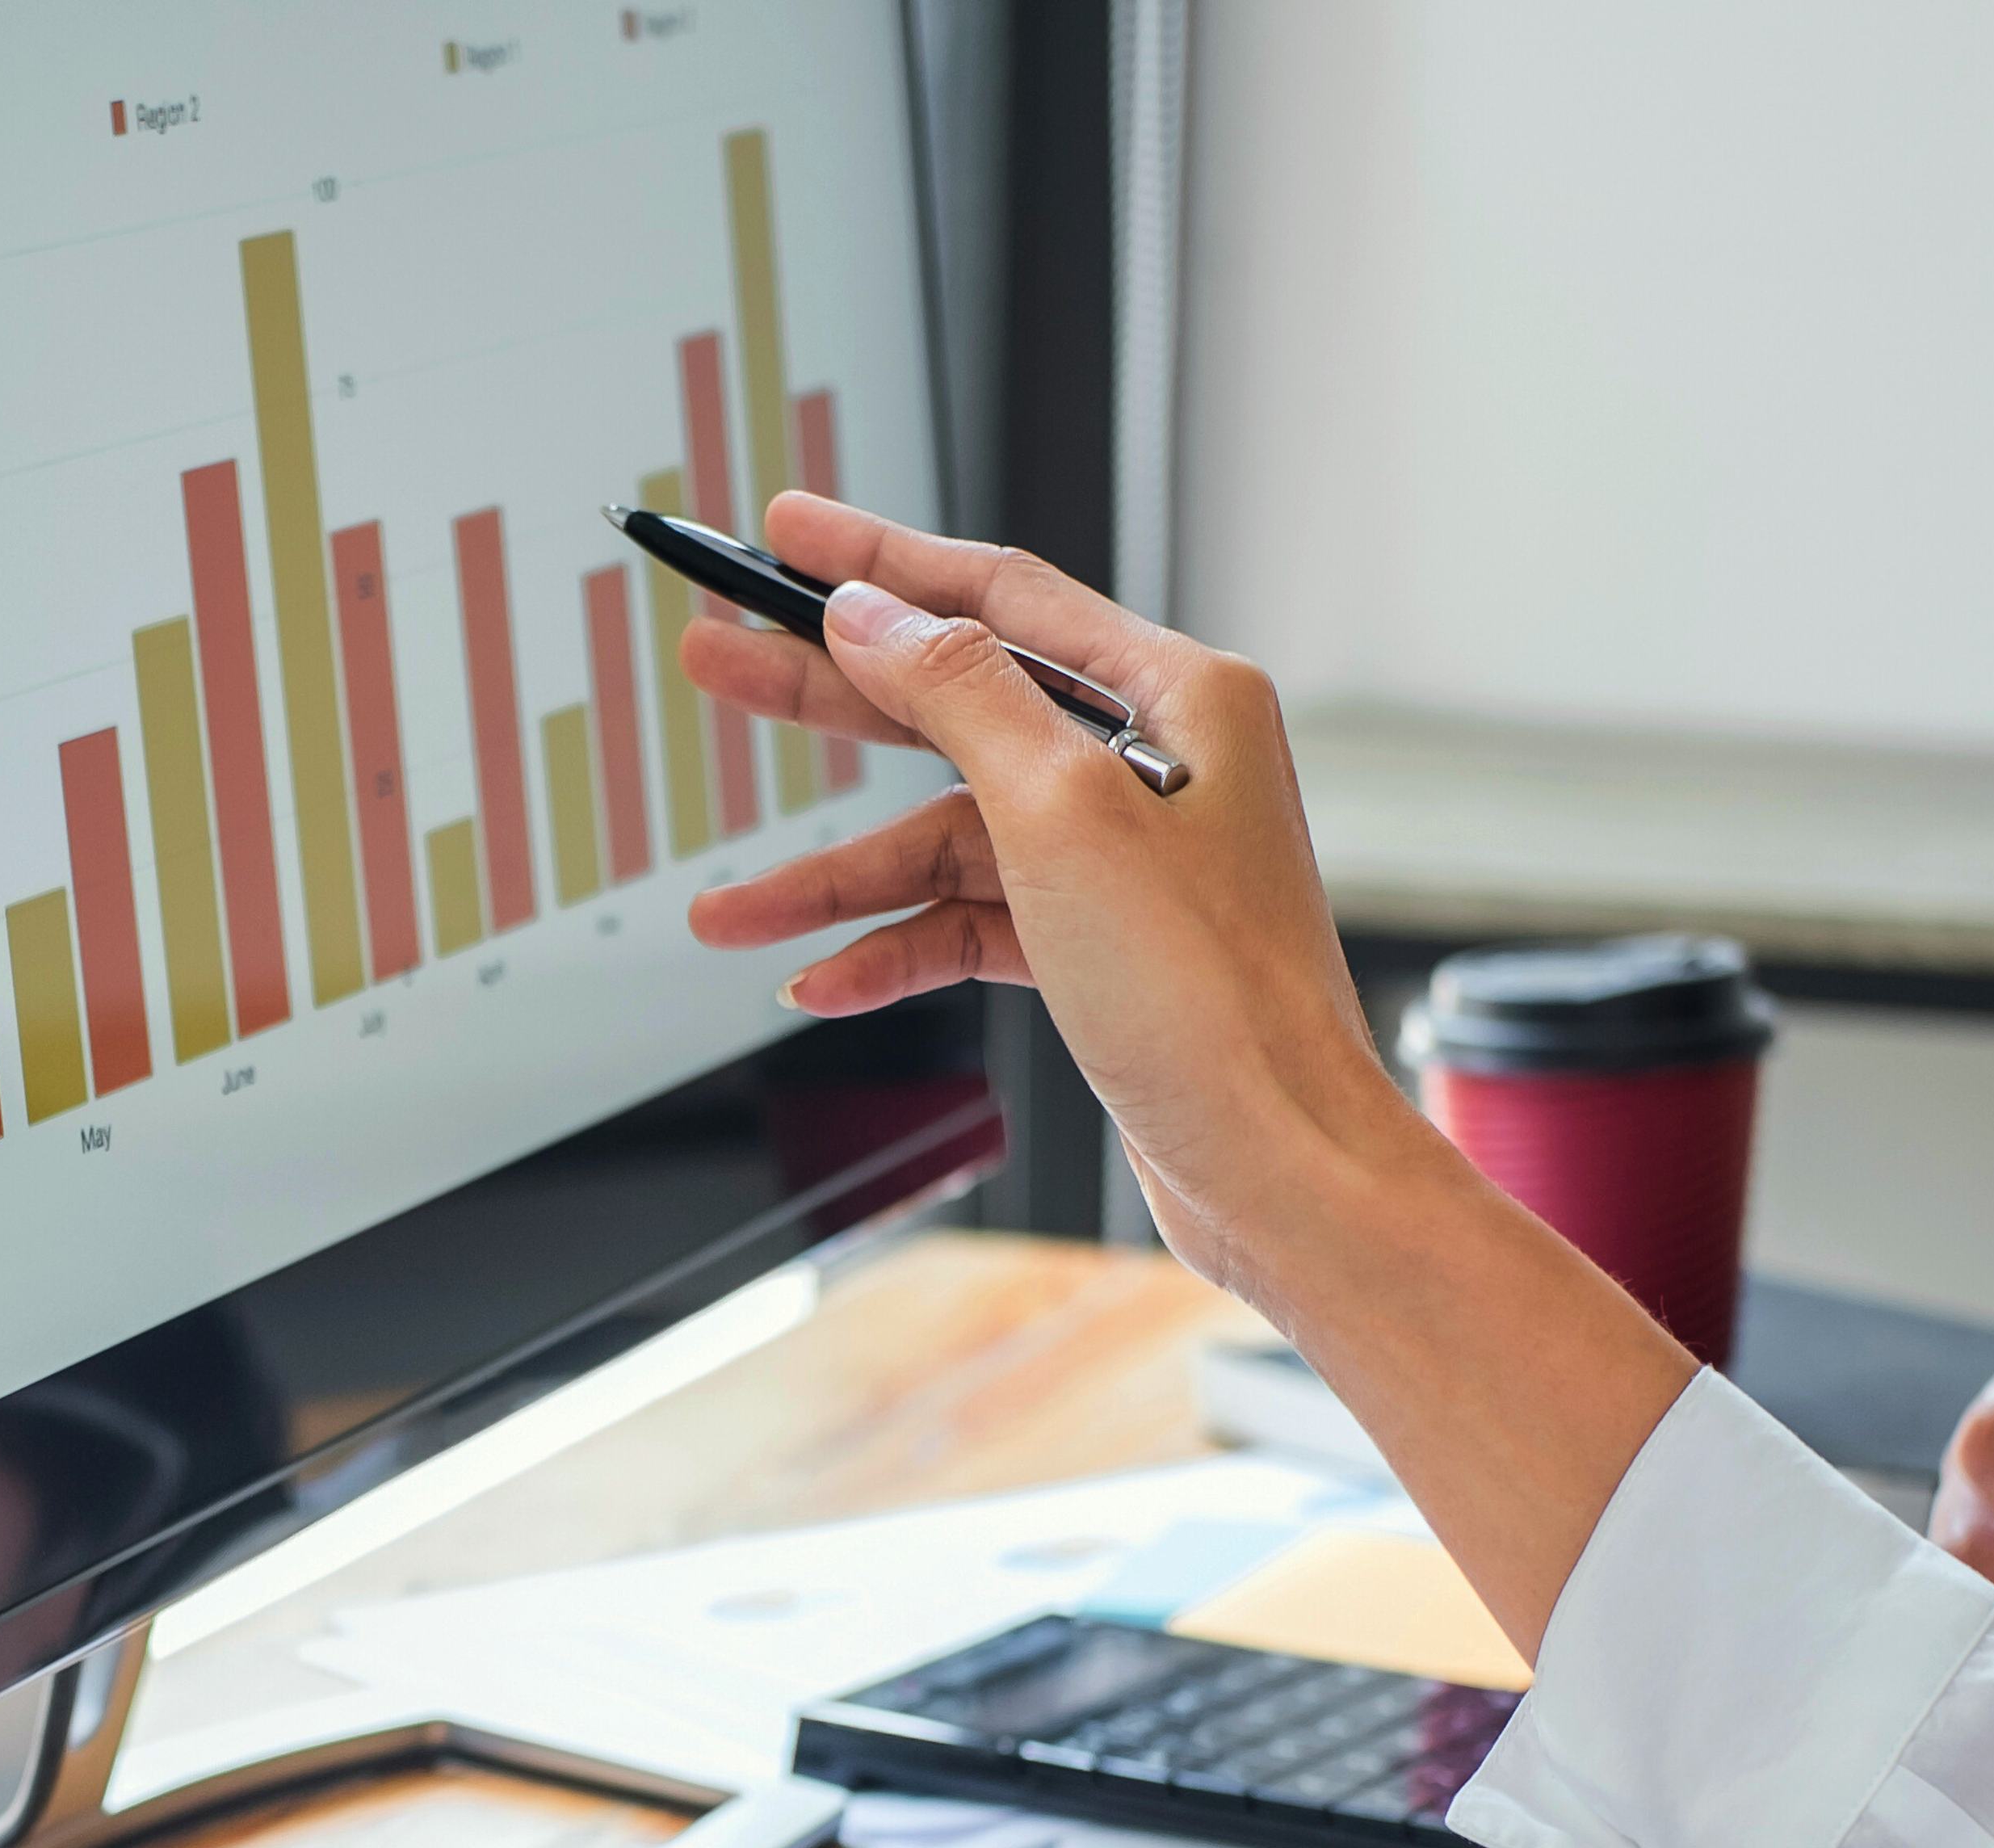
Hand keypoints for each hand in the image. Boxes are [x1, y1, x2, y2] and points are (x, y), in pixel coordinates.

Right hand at [676, 492, 1386, 1297]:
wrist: (1277, 1168)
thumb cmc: (1215, 997)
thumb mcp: (1065, 813)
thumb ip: (959, 695)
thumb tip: (872, 616)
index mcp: (1178, 699)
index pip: (1002, 595)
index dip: (881, 559)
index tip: (786, 532)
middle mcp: (1155, 767)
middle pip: (954, 704)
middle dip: (826, 697)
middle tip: (716, 661)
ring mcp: (1124, 863)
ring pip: (945, 839)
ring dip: (834, 880)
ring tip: (726, 913)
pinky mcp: (1099, 951)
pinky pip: (969, 925)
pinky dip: (896, 950)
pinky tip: (822, 979)